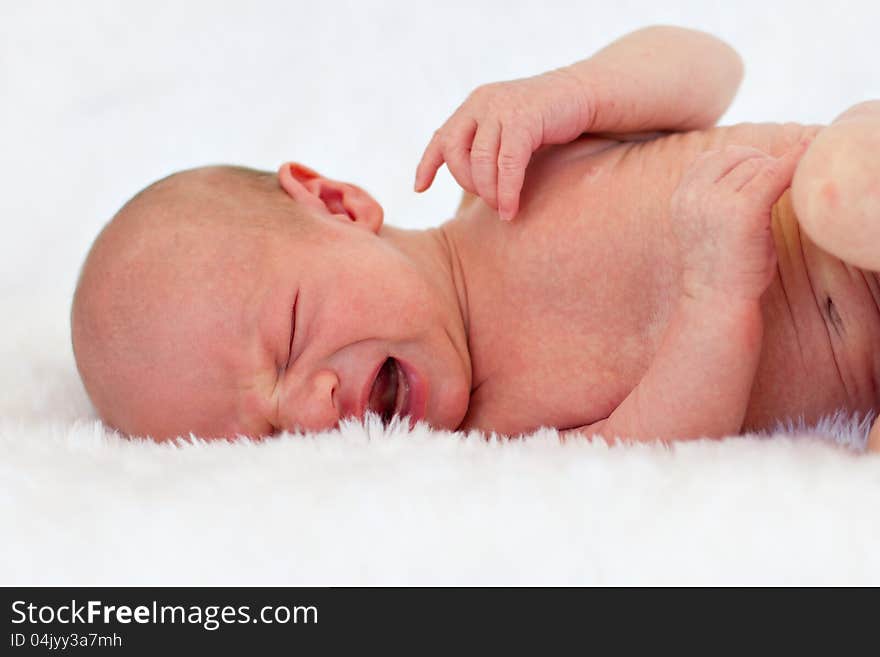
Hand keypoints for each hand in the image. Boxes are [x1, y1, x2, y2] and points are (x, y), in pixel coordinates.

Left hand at [414, 68, 591, 220]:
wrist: (585, 95)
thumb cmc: (547, 122)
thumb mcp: (508, 131)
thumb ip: (487, 147)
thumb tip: (469, 184)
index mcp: (474, 106)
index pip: (442, 137)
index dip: (427, 164)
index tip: (419, 188)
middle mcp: (482, 103)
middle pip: (456, 153)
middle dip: (468, 185)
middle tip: (488, 203)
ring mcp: (502, 108)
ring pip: (480, 161)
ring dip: (489, 192)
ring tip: (502, 208)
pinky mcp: (525, 118)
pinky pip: (508, 164)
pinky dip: (507, 192)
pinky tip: (511, 210)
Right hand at [670, 141, 810, 302]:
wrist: (717, 299)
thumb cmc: (719, 264)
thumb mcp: (703, 221)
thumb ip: (712, 191)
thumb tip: (751, 158)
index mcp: (681, 196)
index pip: (711, 158)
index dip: (738, 162)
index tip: (756, 177)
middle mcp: (694, 195)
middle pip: (736, 156)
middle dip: (758, 167)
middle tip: (771, 192)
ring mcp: (717, 201)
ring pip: (758, 166)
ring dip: (774, 177)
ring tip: (774, 205)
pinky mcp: (744, 210)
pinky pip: (775, 173)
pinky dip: (794, 161)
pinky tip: (807, 153)